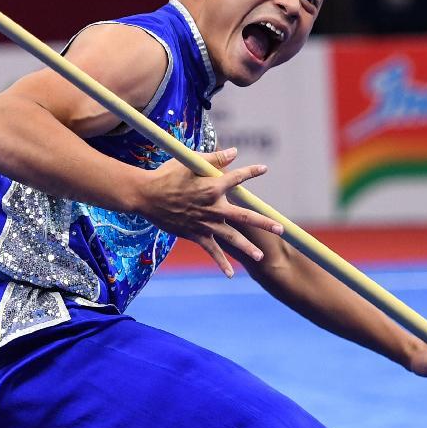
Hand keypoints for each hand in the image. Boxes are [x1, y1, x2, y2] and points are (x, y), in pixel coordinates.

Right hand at [134, 147, 283, 276]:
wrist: (146, 196)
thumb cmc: (167, 175)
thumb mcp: (189, 162)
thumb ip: (214, 159)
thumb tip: (234, 152)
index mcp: (213, 187)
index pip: (238, 179)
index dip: (252, 173)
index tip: (264, 169)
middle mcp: (213, 207)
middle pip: (245, 216)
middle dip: (264, 223)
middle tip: (280, 229)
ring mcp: (205, 224)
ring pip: (232, 238)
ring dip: (247, 248)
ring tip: (261, 257)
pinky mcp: (195, 234)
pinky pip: (212, 251)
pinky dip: (221, 263)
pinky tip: (230, 274)